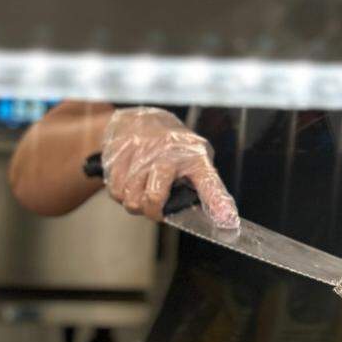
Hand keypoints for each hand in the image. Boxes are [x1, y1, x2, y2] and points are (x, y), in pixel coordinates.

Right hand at [100, 107, 238, 229]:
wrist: (139, 119)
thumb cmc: (172, 147)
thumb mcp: (196, 160)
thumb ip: (206, 188)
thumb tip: (223, 218)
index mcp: (193, 157)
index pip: (208, 181)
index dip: (216, 202)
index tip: (227, 222)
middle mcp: (167, 152)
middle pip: (153, 200)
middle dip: (152, 211)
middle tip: (155, 205)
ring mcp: (140, 152)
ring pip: (129, 198)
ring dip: (134, 202)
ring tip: (141, 190)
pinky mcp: (118, 154)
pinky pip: (114, 190)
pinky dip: (120, 192)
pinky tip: (129, 182)